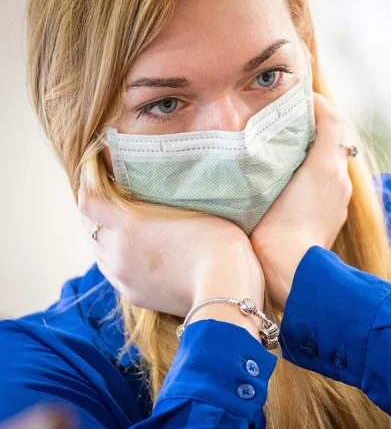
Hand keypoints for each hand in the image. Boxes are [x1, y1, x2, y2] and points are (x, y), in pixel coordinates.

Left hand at [78, 186, 264, 319]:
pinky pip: (114, 272)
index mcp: (130, 224)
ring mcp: (123, 277)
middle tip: (115, 197)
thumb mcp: (191, 207)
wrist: (227, 289)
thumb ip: (162, 198)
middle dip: (98, 210)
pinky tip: (140, 254)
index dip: (89, 183)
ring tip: (127, 227)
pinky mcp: (134, 295)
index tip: (98, 169)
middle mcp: (118, 252)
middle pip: (89, 226)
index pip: (88, 199)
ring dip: (106, 236)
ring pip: (98, 251)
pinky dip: (119, 259)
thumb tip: (150, 185)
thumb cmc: (219, 241)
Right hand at [250, 93, 352, 307]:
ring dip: (317, 150)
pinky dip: (317, 172)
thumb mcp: (281, 178)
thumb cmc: (279, 223)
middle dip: (318, 125)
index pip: (332, 119)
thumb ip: (293, 146)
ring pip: (331, 161)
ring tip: (289, 146)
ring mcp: (338, 198)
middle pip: (334, 139)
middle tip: (290, 118)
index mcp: (327, 165)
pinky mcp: (334, 215)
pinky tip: (294, 177)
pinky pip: (329, 183)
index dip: (318, 103)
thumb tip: (303, 118)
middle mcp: (339, 178)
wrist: (289, 266)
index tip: (299, 96)